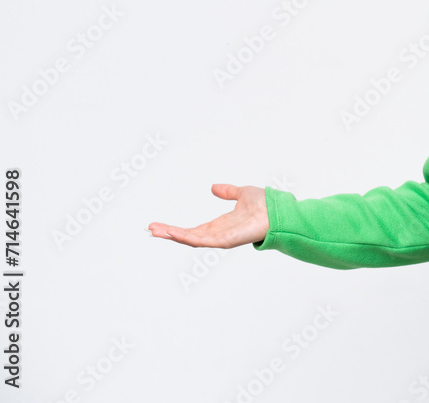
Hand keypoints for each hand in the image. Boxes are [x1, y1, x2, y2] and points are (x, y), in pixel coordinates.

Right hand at [147, 184, 268, 247]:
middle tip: (150, 229)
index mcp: (220, 225)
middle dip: (168, 233)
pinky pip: (203, 241)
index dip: (176, 228)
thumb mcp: (241, 193)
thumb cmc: (266, 205)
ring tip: (156, 231)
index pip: (193, 229)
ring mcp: (221, 238)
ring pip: (192, 240)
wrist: (278, 210)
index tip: (158, 225)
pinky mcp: (226, 240)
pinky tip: (173, 233)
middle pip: (188, 236)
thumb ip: (228, 192)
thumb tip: (214, 187)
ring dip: (173, 235)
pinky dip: (187, 237)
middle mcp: (219, 234)